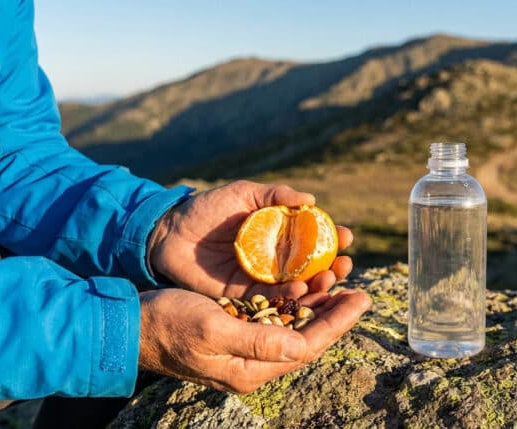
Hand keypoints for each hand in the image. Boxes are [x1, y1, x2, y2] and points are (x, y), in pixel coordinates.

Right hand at [138, 287, 370, 392]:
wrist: (134, 324)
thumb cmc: (169, 324)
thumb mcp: (212, 328)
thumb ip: (257, 340)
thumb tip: (302, 345)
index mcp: (250, 369)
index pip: (308, 347)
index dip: (338, 323)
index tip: (362, 299)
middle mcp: (253, 364)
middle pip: (307, 339)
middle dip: (334, 314)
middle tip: (358, 290)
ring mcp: (245, 350)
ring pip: (293, 328)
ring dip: (316, 307)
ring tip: (337, 284)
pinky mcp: (237, 334)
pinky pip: (276, 321)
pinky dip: (293, 304)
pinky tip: (303, 287)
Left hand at [149, 180, 353, 298]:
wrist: (169, 233)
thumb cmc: (206, 208)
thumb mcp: (243, 194)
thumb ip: (275, 195)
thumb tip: (310, 198)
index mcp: (278, 233)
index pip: (313, 238)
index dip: (332, 238)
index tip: (347, 237)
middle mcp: (274, 258)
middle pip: (312, 267)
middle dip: (332, 267)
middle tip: (344, 265)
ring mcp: (261, 278)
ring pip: (297, 286)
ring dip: (317, 285)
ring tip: (330, 279)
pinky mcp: (244, 295)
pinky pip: (271, 298)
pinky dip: (288, 296)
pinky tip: (302, 290)